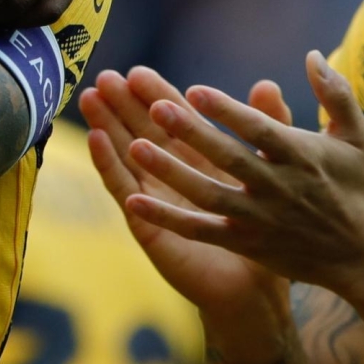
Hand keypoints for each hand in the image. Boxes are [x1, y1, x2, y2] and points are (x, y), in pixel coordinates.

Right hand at [83, 66, 288, 327]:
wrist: (258, 291)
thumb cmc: (268, 234)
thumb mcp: (273, 172)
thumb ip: (270, 128)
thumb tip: (267, 84)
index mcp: (200, 161)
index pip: (173, 121)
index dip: (154, 95)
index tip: (137, 71)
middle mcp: (172, 178)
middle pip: (142, 132)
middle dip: (122, 105)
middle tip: (104, 76)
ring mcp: (156, 201)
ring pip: (126, 156)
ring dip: (106, 127)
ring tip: (90, 98)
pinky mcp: (148, 225)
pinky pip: (126, 191)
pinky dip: (109, 165)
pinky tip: (95, 140)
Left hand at [116, 51, 363, 293]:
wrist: (362, 254)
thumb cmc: (355, 185)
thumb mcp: (356, 135)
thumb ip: (335, 93)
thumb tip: (313, 55)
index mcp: (301, 156)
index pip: (259, 130)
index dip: (228, 111)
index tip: (194, 90)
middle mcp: (277, 187)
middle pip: (228, 158)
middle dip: (192, 134)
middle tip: (156, 108)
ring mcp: (259, 218)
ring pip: (208, 194)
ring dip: (171, 173)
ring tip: (135, 148)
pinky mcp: (245, 242)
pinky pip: (201, 230)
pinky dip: (168, 218)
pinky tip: (133, 199)